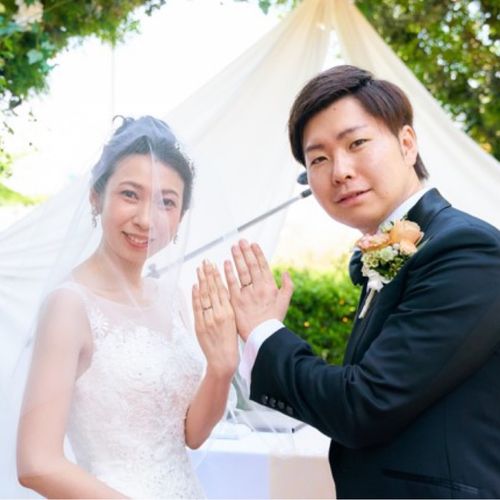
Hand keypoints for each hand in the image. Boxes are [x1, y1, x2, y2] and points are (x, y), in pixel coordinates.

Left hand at [192, 260, 238, 378]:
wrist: (223, 360)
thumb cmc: (230, 342)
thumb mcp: (234, 322)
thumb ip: (228, 308)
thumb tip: (223, 292)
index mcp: (230, 312)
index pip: (222, 289)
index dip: (217, 276)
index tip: (214, 265)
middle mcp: (220, 314)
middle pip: (213, 290)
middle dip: (208, 274)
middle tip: (205, 261)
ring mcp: (209, 319)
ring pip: (205, 296)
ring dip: (201, 281)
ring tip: (199, 269)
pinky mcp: (200, 326)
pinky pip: (197, 308)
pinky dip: (195, 296)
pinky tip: (195, 285)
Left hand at [224, 239, 292, 340]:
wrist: (262, 336)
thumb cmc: (273, 320)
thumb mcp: (284, 302)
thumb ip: (287, 286)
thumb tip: (286, 272)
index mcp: (270, 287)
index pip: (263, 266)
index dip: (258, 254)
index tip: (253, 244)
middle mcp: (258, 288)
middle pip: (251, 265)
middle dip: (246, 252)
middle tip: (241, 241)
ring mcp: (247, 294)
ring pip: (241, 272)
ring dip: (237, 258)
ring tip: (233, 247)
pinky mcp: (236, 301)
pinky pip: (231, 284)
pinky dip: (228, 272)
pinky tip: (225, 263)